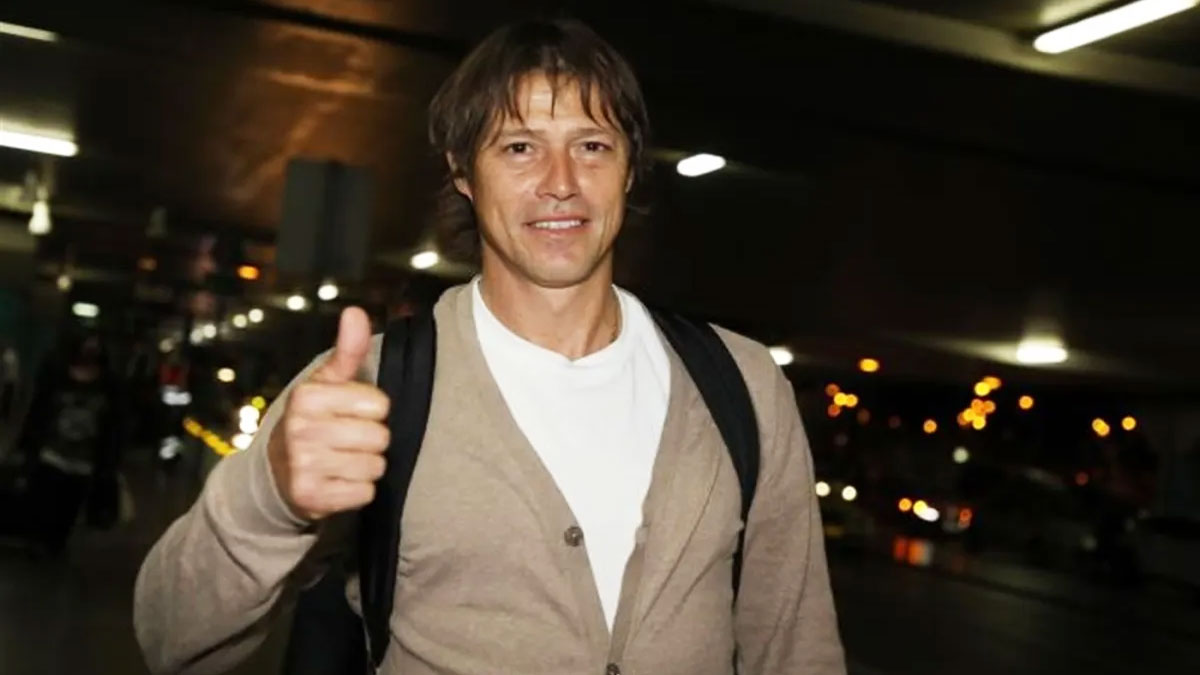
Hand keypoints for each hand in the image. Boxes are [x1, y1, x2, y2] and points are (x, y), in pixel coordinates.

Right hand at [267, 307, 389, 521]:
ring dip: (366, 467)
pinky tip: (338, 483)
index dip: (372, 411)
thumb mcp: (327, 383)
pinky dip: (358, 491)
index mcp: (307, 396)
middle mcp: (300, 429)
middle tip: (347, 441)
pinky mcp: (311, 498)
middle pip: (380, 437)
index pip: (380, 405)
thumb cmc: (314, 420)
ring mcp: (303, 465)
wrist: (278, 474)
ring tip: (342, 462)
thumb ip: (348, 350)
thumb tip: (356, 311)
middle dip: (371, 441)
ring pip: (375, 467)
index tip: (349, 414)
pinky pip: (365, 494)